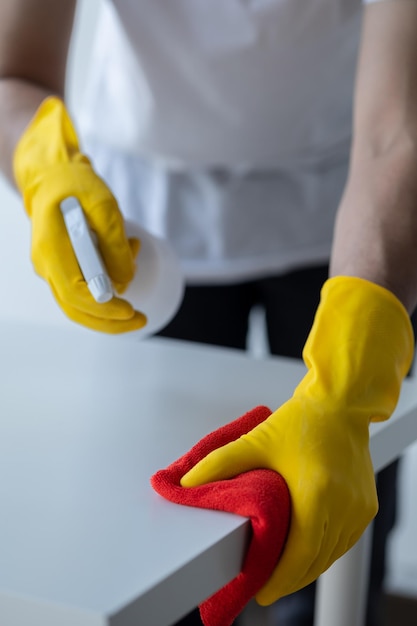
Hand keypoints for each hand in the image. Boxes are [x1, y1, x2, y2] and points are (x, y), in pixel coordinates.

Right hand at [13, 97, 145, 332]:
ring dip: (112, 301)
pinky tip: (126, 257)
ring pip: (80, 304)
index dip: (104, 308)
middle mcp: (46, 265)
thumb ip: (114, 243)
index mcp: (50, 249)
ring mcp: (52, 269)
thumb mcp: (103, 205)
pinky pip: (84, 287)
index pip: (75, 293)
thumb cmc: (74, 185)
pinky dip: (109, 282)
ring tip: (134, 262)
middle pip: (75, 308)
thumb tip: (125, 279)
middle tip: (140, 319)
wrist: (52, 176)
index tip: (130, 310)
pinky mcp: (62, 268)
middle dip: (110, 320)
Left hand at [181, 277, 413, 603]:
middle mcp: (343, 505)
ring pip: (332, 555)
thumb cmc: (300, 421)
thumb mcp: (255, 441)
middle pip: (315, 561)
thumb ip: (219, 464)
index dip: (280, 579)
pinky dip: (326, 552)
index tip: (261, 591)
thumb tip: (185, 484)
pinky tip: (308, 552)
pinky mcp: (367, 505)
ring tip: (283, 573)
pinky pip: (345, 542)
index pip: (299, 554)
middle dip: (290, 578)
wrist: (339, 405)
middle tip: (266, 585)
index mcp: (315, 492)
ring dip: (308, 568)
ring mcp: (358, 507)